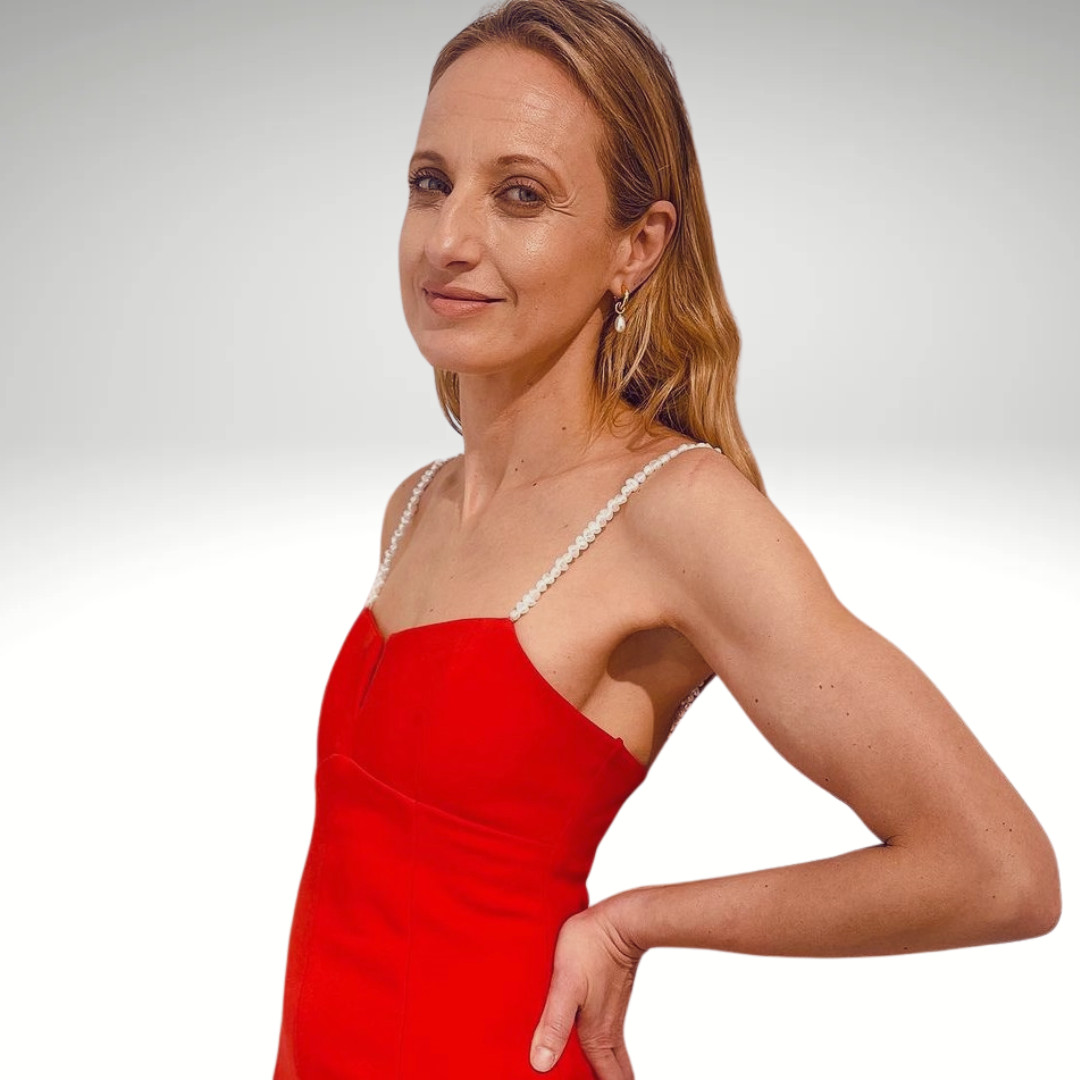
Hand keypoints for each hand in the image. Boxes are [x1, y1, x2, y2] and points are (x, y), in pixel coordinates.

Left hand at [530, 897, 643, 1076]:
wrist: (620, 919)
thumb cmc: (592, 946)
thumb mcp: (565, 984)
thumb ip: (554, 1024)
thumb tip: (540, 1065)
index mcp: (597, 1036)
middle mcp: (608, 1031)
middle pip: (615, 1075)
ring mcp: (612, 1015)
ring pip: (612, 1057)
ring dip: (602, 1071)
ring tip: (584, 1074)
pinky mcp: (610, 999)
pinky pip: (609, 1037)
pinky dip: (601, 1051)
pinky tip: (584, 1040)